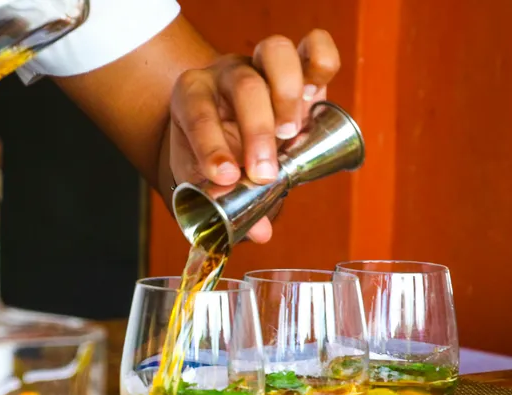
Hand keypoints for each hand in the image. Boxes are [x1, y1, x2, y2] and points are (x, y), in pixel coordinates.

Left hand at [168, 29, 339, 243]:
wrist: (224, 128)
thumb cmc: (211, 154)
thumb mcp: (204, 180)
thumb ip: (227, 205)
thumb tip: (261, 233)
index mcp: (191, 95)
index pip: (198, 113)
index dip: (211, 146)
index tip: (227, 177)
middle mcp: (226, 73)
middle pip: (245, 86)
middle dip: (257, 132)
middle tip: (265, 173)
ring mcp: (262, 64)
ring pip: (275, 53)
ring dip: (288, 96)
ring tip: (291, 135)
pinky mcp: (297, 64)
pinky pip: (314, 44)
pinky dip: (321, 62)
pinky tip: (317, 97)